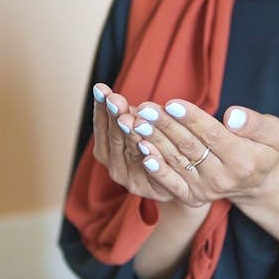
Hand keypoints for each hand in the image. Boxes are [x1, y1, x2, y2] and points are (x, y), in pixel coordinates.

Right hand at [93, 83, 176, 202]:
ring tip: (129, 119)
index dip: (101, 108)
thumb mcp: (138, 127)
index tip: (100, 89)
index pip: (103, 127)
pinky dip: (150, 161)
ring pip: (132, 153)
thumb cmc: (154, 145)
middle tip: (114, 100)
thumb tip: (107, 93)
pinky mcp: (152, 189)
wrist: (178, 181)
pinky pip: (152, 173)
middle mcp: (115, 167)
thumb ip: (127, 115)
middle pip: (116, 138)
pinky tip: (148, 146)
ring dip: (131, 135)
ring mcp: (132, 180)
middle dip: (115, 117)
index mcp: (107, 151)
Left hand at [120, 98, 278, 207]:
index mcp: (243, 161)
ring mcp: (205, 190)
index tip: (172, 103)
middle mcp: (223, 179)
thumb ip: (256, 124)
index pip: (213, 136)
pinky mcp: (192, 197)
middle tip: (145, 109)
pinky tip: (141, 152)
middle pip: (189, 147)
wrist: (255, 180)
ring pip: (176, 161)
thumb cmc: (262, 148)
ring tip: (136, 122)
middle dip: (165, 126)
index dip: (192, 119)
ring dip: (154, 141)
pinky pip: (170, 183)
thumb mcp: (273, 133)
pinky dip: (156, 168)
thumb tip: (232, 116)